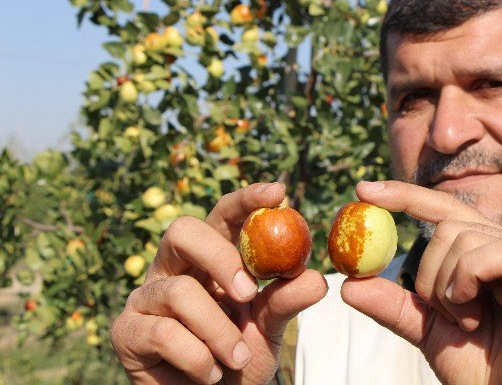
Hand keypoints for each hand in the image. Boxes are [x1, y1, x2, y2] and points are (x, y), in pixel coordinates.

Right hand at [111, 182, 327, 384]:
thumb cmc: (238, 358)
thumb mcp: (270, 328)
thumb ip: (287, 300)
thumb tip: (317, 278)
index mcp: (209, 258)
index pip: (222, 216)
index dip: (245, 199)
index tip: (277, 192)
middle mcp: (174, 268)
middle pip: (182, 231)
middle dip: (219, 257)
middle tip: (249, 291)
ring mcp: (147, 297)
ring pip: (179, 291)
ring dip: (217, 330)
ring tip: (235, 357)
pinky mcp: (127, 331)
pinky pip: (164, 333)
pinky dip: (197, 358)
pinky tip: (208, 374)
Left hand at [341, 181, 501, 384]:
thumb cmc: (478, 366)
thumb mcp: (426, 329)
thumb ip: (393, 304)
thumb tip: (348, 283)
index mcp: (485, 251)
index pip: (443, 209)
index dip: (404, 195)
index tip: (363, 190)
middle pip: (446, 224)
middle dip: (428, 272)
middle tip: (441, 310)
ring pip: (464, 237)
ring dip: (447, 286)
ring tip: (465, 320)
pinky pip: (495, 253)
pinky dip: (469, 280)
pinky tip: (473, 313)